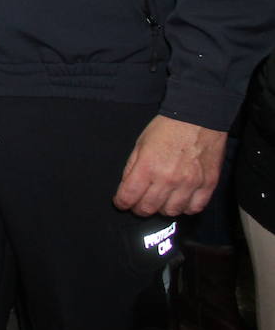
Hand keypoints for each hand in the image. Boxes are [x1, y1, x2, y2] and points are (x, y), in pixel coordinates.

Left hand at [113, 115, 227, 215]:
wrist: (198, 118)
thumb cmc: (167, 128)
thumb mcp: (140, 144)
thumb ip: (132, 167)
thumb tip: (126, 187)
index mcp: (148, 167)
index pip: (129, 197)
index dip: (122, 203)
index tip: (122, 202)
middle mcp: (168, 179)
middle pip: (148, 208)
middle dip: (139, 208)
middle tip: (139, 202)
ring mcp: (190, 183)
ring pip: (171, 212)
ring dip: (162, 209)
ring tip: (160, 200)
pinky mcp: (208, 184)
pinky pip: (195, 208)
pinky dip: (185, 207)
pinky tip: (180, 200)